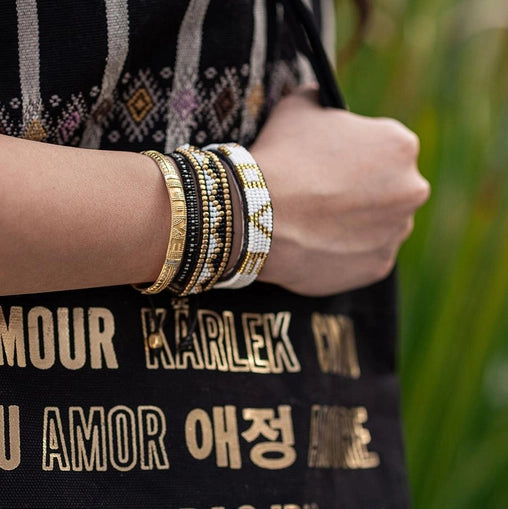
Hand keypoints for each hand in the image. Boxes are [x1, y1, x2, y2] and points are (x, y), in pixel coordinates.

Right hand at [251, 85, 429, 295]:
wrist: (257, 215)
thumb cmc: (280, 157)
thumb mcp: (298, 107)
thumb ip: (320, 100)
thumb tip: (320, 99)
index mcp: (400, 145)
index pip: (384, 148)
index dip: (354, 154)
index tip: (331, 164)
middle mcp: (411, 190)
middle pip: (390, 188)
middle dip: (364, 190)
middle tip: (325, 194)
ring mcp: (396, 233)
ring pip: (381, 224)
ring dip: (358, 222)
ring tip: (319, 222)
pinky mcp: (378, 266)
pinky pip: (366, 255)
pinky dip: (348, 252)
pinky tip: (319, 242)